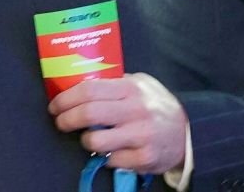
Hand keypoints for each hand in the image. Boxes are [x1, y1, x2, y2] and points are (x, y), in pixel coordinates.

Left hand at [47, 72, 186, 173]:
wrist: (187, 132)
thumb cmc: (156, 105)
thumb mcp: (140, 84)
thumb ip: (115, 83)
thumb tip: (80, 83)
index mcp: (131, 89)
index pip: (90, 89)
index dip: (66, 98)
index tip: (55, 106)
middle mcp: (136, 110)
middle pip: (89, 114)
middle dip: (66, 120)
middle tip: (60, 122)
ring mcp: (141, 135)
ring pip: (96, 141)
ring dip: (85, 141)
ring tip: (88, 138)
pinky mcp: (145, 158)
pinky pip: (111, 160)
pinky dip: (105, 157)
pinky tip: (110, 151)